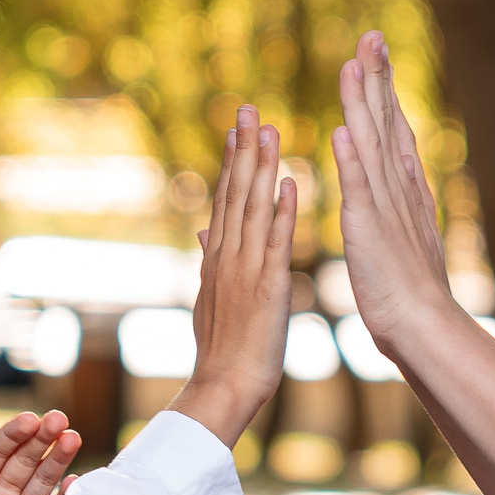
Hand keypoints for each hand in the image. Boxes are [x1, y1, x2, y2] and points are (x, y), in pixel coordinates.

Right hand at [169, 104, 294, 446]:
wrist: (224, 385)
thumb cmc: (224, 347)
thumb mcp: (212, 296)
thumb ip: (211, 259)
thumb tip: (205, 231)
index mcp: (217, 257)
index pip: (225, 198)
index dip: (232, 160)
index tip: (237, 127)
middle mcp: (227, 255)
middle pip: (234, 193)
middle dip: (242, 149)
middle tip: (248, 109)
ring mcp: (245, 269)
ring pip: (253, 208)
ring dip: (261, 168)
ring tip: (268, 130)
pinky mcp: (267, 287)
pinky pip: (276, 243)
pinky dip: (283, 212)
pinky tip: (290, 183)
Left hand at [330, 30, 454, 357]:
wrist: (422, 321)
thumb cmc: (407, 286)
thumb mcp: (401, 227)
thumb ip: (396, 192)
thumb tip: (400, 158)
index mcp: (401, 185)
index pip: (390, 124)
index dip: (382, 87)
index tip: (375, 52)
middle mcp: (398, 185)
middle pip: (386, 120)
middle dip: (378, 77)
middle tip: (371, 36)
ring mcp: (386, 203)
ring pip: (372, 142)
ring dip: (362, 103)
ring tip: (353, 66)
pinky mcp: (370, 226)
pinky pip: (360, 187)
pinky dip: (353, 158)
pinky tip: (343, 131)